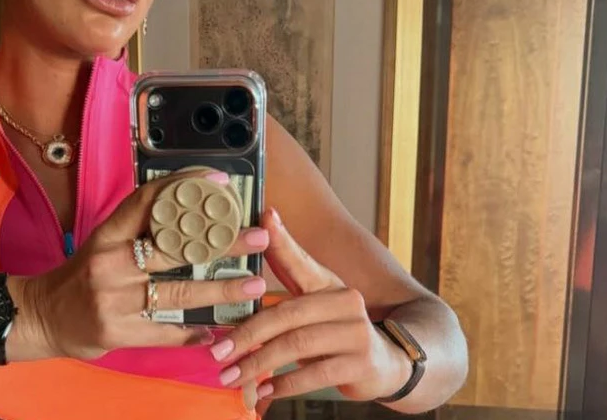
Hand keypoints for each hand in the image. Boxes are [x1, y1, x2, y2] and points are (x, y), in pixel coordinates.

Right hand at [15, 170, 270, 360]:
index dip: (186, 188)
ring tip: (255, 285)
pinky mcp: (116, 331)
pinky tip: (219, 331)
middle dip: (221, 243)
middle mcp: (110, 262)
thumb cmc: (81, 276)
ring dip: (221, 289)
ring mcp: (113, 298)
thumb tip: (192, 214)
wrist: (41, 317)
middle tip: (257, 238)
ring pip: (178, 291)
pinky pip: (165, 331)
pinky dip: (194, 332)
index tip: (220, 182)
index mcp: (108, 234)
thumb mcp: (103, 243)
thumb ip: (140, 230)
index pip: (149, 201)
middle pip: (174, 247)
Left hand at [208, 208, 411, 401]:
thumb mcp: (313, 306)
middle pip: (287, 313)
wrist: (387, 362)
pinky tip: (264, 391)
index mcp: (328, 283)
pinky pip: (315, 374)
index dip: (282, 240)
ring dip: (259, 363)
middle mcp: (345, 301)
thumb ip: (284, 288)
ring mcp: (356, 332)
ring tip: (232, 376)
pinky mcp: (360, 363)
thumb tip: (246, 267)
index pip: (300, 261)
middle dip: (247, 334)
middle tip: (218, 352)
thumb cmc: (334, 330)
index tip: (265, 217)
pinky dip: (285, 384)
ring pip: (297, 345)